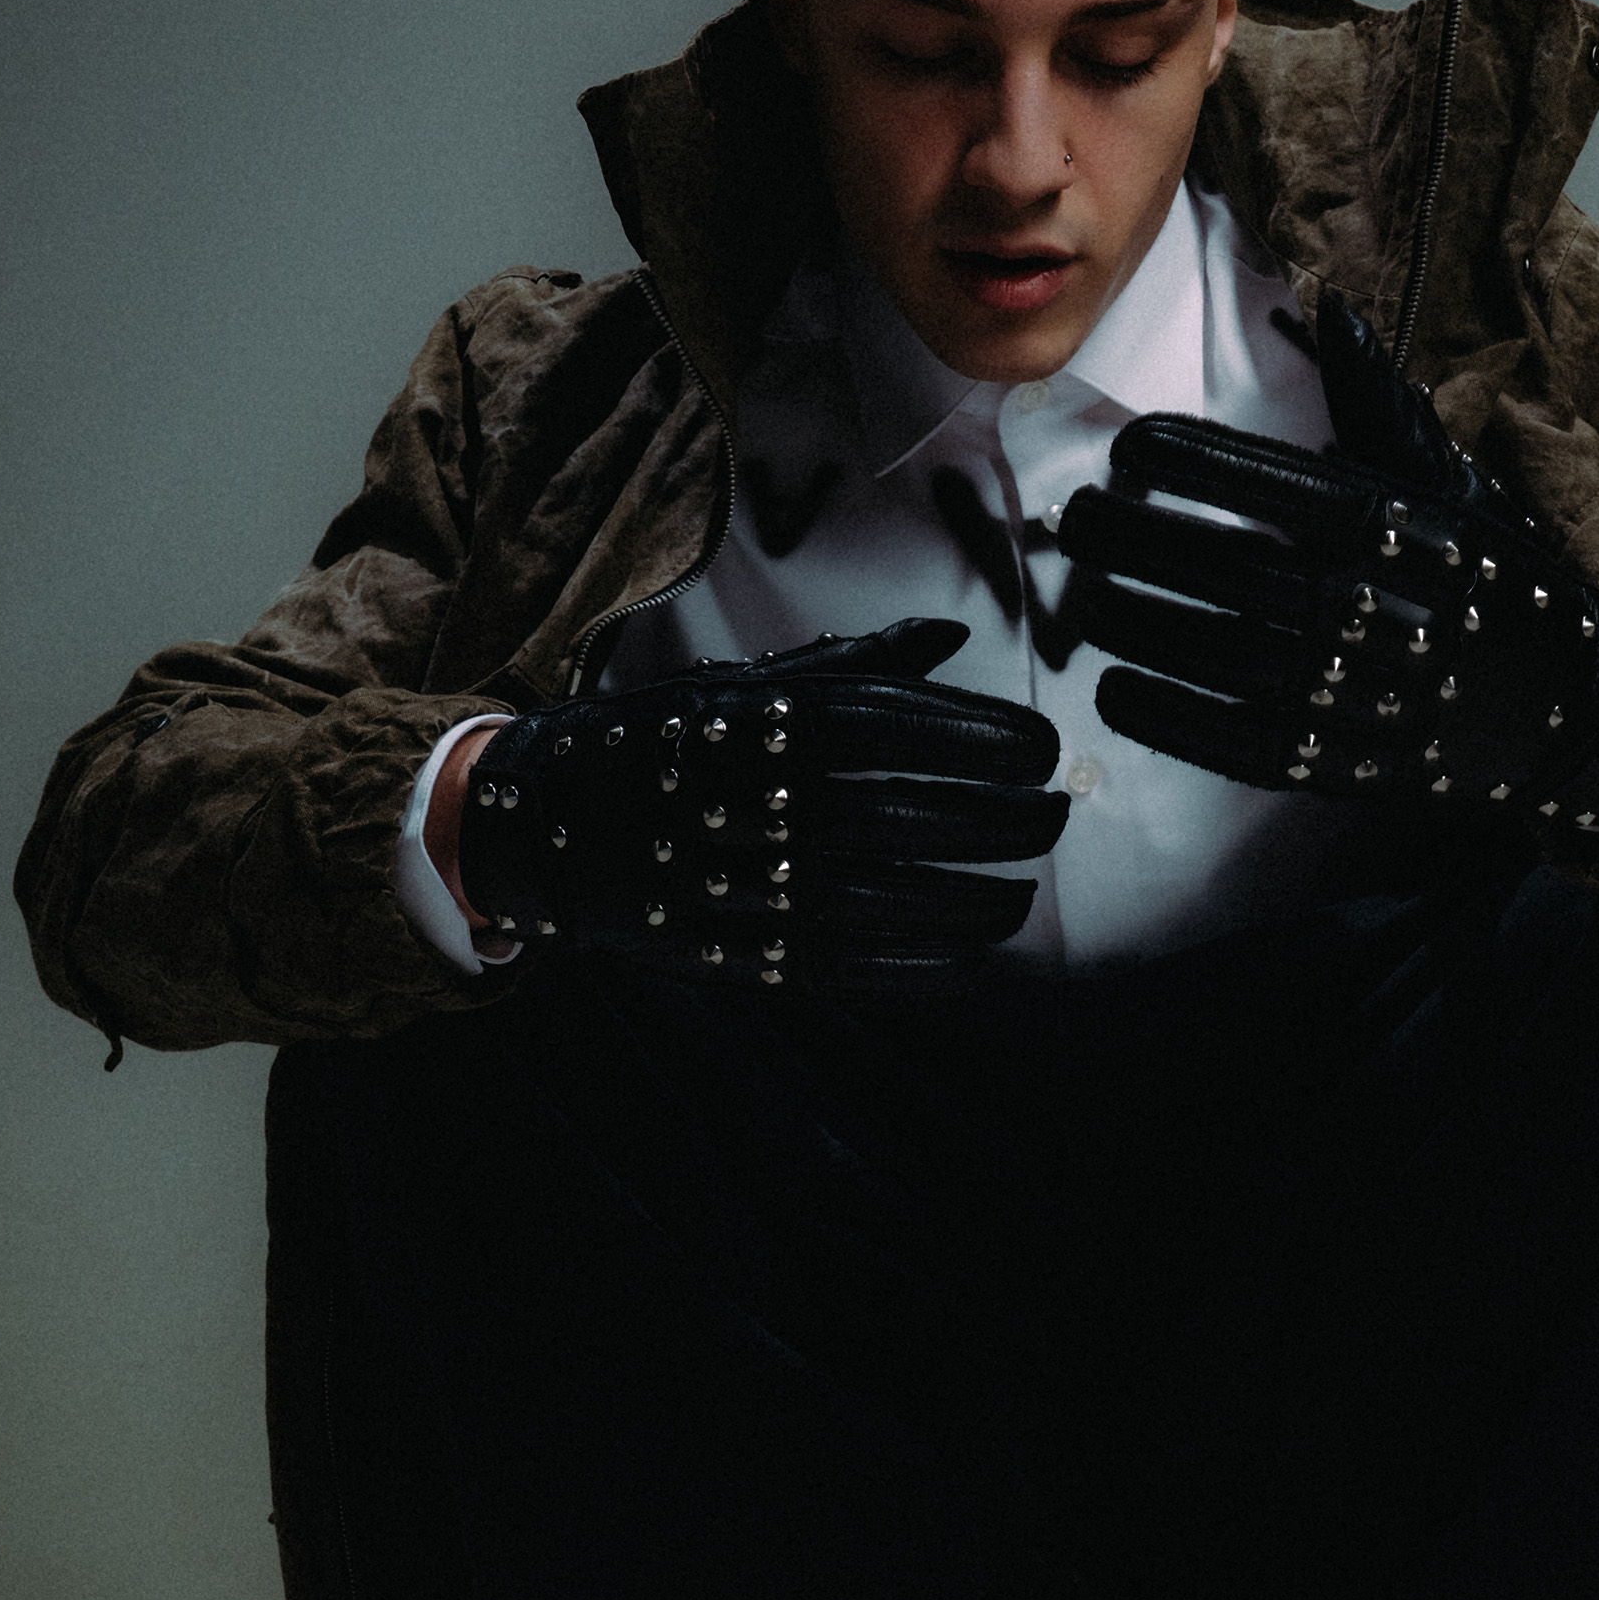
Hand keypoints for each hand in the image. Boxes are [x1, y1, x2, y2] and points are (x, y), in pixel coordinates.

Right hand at [457, 621, 1067, 993]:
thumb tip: (955, 635)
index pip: (906, 728)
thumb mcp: (746, 679)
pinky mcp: (741, 951)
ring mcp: (750, 880)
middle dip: (1003, 820)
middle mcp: (764, 797)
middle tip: (1054, 819)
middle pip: (912, 813)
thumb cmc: (666, 736)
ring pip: (891, 893)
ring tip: (1023, 891)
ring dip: (977, 896)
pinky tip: (978, 956)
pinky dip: (925, 965)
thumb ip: (857, 662)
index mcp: (769, 720)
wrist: (544, 819)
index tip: (1044, 752)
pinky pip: (853, 963)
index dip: (987, 741)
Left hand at [1056, 295, 1598, 830]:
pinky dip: (1170, 717)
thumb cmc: (1494, 575)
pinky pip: (1238, 741)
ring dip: (1140, 624)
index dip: (1193, 465)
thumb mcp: (1451, 483)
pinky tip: (1116, 689)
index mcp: (1403, 527)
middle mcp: (1380, 608)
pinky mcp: (1344, 764)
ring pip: (1225, 654)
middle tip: (1081, 523)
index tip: (1129, 450)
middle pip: (1233, 570)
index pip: (1279, 486)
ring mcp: (1360, 694)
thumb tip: (1335, 311)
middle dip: (1140, 543)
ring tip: (1085, 599)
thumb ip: (1380, 404)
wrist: (1566, 709)